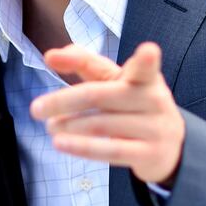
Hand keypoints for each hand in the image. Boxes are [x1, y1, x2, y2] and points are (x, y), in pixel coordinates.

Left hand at [30, 42, 184, 186]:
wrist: (169, 146)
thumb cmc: (132, 104)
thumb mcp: (115, 80)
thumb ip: (84, 63)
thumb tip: (50, 55)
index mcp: (145, 77)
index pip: (143, 67)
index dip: (147, 60)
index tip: (149, 51)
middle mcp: (153, 100)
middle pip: (99, 95)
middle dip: (63, 101)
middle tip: (36, 108)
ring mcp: (154, 129)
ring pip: (101, 124)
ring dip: (68, 126)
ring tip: (50, 126)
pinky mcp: (148, 154)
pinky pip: (110, 151)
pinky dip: (81, 147)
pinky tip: (60, 144)